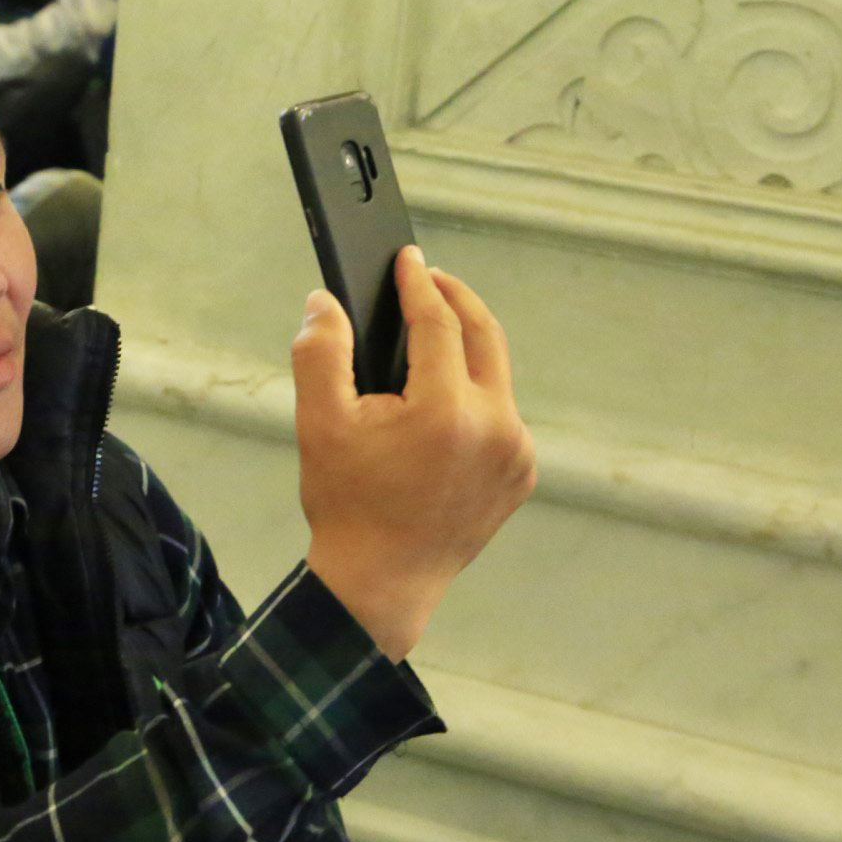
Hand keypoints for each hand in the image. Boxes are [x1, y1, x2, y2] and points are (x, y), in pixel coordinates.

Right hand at [291, 247, 536, 658]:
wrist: (381, 583)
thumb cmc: (348, 505)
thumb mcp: (319, 425)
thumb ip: (321, 353)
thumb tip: (325, 302)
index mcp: (446, 412)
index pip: (438, 322)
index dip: (419, 284)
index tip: (408, 258)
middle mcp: (496, 427)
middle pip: (483, 335)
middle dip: (455, 299)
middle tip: (428, 278)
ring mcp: (516, 452)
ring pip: (494, 376)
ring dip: (463, 352)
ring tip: (428, 340)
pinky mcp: (522, 473)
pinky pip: (502, 415)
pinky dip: (474, 397)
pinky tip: (443, 401)